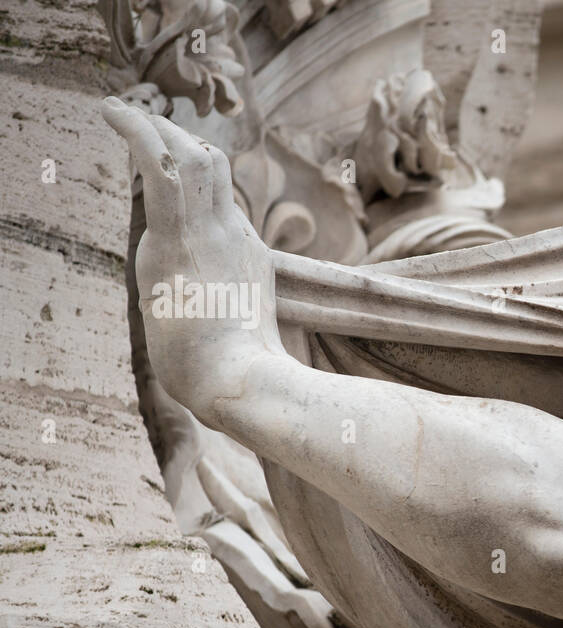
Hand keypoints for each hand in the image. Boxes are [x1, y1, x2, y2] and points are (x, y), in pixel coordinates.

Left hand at [101, 96, 284, 420]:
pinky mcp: (181, 236)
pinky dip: (137, 131)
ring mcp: (211, 232)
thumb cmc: (238, 378)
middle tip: (148, 120)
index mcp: (247, 257)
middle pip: (212, 168)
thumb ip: (226, 318)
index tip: (169, 161)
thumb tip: (221, 331)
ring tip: (124, 110)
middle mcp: (231, 235)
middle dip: (180, 138)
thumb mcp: (238, 340)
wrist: (241, 380)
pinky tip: (113, 111)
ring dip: (156, 126)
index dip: (196, 177)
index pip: (222, 202)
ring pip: (191, 156)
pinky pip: (161, 166)